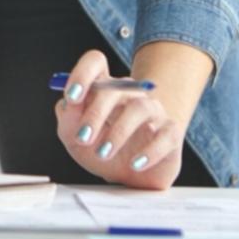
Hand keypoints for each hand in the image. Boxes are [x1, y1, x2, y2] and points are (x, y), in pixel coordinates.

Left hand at [54, 50, 183, 189]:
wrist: (129, 176)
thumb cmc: (99, 149)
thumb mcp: (74, 138)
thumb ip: (68, 119)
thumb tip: (68, 104)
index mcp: (103, 87)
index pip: (95, 62)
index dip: (82, 73)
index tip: (72, 97)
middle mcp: (129, 93)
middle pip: (115, 88)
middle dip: (95, 113)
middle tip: (83, 138)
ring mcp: (153, 110)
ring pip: (139, 108)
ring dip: (119, 132)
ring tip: (104, 153)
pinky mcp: (170, 132)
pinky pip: (165, 135)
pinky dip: (149, 151)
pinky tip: (134, 163)